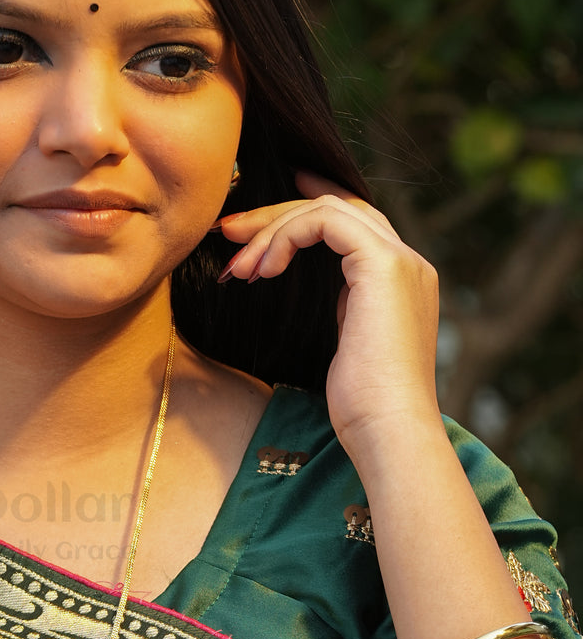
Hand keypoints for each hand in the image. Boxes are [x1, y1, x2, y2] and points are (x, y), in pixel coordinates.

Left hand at [217, 171, 440, 453]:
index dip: (305, 209)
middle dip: (277, 213)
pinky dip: (285, 238)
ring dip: (273, 230)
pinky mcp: (384, 264)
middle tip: (229, 229)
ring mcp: (401, 260)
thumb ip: (339, 306)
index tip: (258, 217)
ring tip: (237, 267)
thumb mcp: (345, 343)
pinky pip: (325, 222)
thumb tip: (298, 284)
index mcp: (401, 281)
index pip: (354, 222)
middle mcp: (408, 262)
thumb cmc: (362, 406)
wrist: (388, 431)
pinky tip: (263, 271)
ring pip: (328, 210)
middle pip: (338, 208)